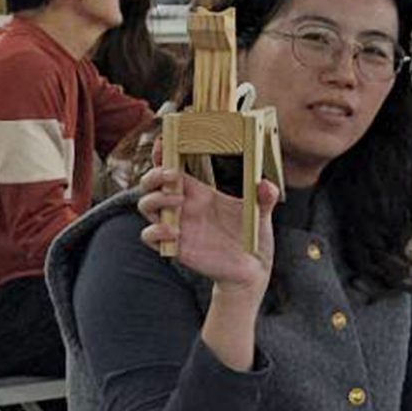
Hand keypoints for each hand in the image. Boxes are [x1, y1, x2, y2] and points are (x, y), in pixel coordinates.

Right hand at [136, 168, 278, 297]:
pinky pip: (149, 236)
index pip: (172, 170)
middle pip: (152, 185)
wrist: (252, 269)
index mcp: (200, 194)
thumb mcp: (261, 213)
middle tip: (172, 175)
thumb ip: (264, 197)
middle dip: (154, 175)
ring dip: (156, 199)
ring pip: (146, 206)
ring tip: (179, 201)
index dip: (163, 155)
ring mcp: (177, 226)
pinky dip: (155, 230)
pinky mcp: (176, 247)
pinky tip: (175, 230)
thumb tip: (265, 184)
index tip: (162, 142)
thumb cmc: (253, 236)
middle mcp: (185, 207)